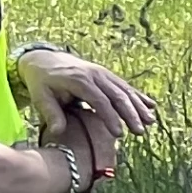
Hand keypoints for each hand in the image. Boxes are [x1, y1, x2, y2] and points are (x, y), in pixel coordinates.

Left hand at [21, 49, 152, 184]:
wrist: (43, 58)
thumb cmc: (41, 81)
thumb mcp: (40, 96)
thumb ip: (50, 113)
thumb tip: (58, 132)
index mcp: (78, 80)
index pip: (99, 100)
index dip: (110, 117)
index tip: (119, 134)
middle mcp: (94, 74)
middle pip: (117, 95)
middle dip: (130, 114)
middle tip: (140, 132)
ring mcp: (102, 73)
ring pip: (125, 90)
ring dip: (139, 106)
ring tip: (150, 122)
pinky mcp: (107, 74)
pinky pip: (125, 86)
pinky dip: (138, 96)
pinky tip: (151, 106)